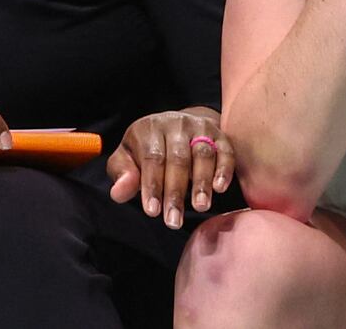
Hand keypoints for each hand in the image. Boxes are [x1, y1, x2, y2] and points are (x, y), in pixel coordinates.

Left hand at [107, 107, 234, 228]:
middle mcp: (175, 124)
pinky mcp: (219, 133)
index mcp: (149, 129)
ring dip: (202, 182)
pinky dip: (224, 169)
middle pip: (178, 159)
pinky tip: (220, 188)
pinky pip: (225, 151)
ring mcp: (200, 127)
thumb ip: (121, 175)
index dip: (153, 186)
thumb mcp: (126, 158)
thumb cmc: (147, 150)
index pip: (152, 159)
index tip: (153, 212)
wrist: (176, 126)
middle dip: (176, 192)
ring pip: (202, 154)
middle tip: (174, 221)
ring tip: (200, 207)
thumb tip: (120, 191)